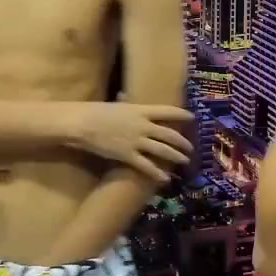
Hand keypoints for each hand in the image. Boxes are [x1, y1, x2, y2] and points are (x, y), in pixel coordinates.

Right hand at [61, 99, 194, 182]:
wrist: (83, 124)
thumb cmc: (95, 111)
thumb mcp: (115, 105)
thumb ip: (125, 103)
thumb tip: (125, 96)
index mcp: (140, 110)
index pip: (167, 111)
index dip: (181, 114)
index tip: (192, 117)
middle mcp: (143, 126)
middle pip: (169, 135)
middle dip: (182, 142)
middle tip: (190, 148)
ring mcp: (137, 142)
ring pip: (163, 151)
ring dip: (176, 157)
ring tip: (184, 161)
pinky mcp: (128, 156)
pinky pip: (147, 166)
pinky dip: (157, 173)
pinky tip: (165, 179)